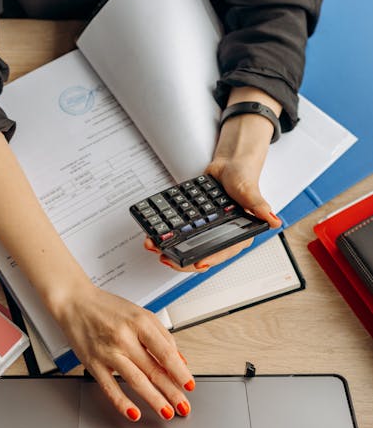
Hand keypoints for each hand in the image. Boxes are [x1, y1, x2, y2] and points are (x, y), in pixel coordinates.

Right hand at [53, 281, 194, 421]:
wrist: (75, 303)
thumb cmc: (108, 308)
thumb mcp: (140, 314)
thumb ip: (161, 335)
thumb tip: (178, 359)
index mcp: (140, 323)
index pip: (165, 352)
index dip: (180, 371)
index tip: (189, 385)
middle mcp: (124, 337)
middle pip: (153, 369)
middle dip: (172, 392)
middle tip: (183, 406)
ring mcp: (108, 352)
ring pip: (136, 381)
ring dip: (154, 400)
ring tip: (167, 412)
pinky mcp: (93, 363)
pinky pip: (109, 387)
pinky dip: (122, 403)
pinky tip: (134, 413)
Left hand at [144, 87, 282, 271]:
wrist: (229, 163)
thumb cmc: (244, 177)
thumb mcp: (250, 191)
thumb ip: (260, 207)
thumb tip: (274, 221)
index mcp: (239, 234)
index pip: (223, 252)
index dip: (210, 260)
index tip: (197, 264)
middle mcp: (222, 235)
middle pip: (201, 254)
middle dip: (182, 260)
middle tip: (166, 258)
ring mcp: (208, 230)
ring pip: (188, 246)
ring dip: (170, 249)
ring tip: (153, 247)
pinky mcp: (196, 222)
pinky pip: (181, 232)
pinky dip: (168, 235)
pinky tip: (154, 235)